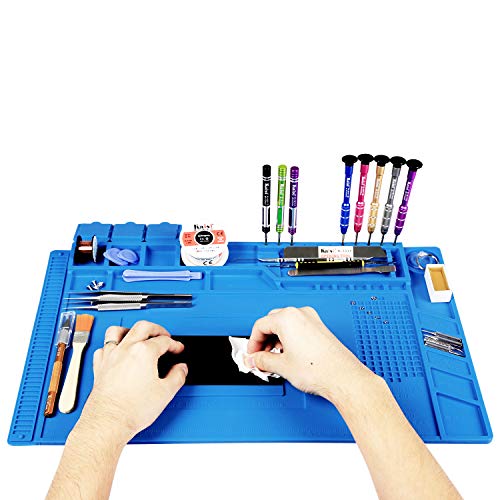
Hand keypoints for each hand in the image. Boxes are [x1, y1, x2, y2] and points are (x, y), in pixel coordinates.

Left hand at [79, 320, 187, 442]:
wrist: (108, 423)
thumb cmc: (132, 409)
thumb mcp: (165, 393)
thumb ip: (177, 377)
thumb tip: (181, 369)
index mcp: (144, 352)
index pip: (163, 341)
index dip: (174, 344)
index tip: (178, 348)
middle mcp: (126, 349)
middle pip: (142, 327)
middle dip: (157, 329)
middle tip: (164, 335)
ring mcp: (110, 357)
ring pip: (117, 331)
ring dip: (130, 330)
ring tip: (137, 334)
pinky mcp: (99, 367)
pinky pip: (103, 348)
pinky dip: (110, 346)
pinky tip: (116, 351)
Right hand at [246, 307, 375, 403]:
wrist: (343, 377)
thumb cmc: (319, 369)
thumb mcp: (281, 366)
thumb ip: (262, 360)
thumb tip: (254, 359)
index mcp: (287, 318)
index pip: (260, 325)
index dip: (253, 342)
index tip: (252, 353)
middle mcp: (300, 314)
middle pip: (272, 322)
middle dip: (264, 340)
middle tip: (260, 356)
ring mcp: (312, 319)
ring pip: (285, 324)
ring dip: (276, 339)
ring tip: (274, 358)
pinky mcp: (320, 327)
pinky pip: (297, 327)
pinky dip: (289, 338)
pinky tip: (288, 354)